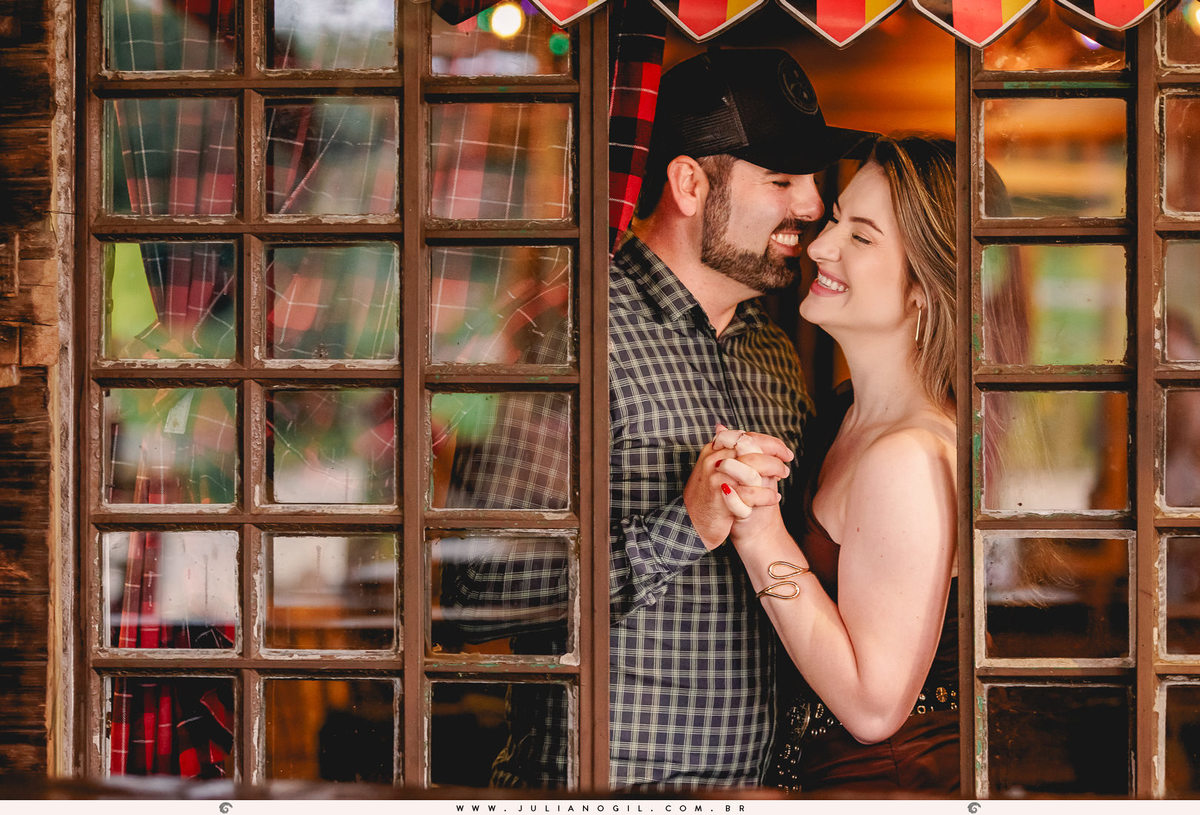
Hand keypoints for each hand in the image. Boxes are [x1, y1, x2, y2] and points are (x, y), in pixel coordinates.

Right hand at [685, 426, 791, 548]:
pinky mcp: (721, 497)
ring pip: (754, 467)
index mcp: (712, 450)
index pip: (746, 437)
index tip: (783, 451)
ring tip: (782, 477)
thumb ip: (722, 450)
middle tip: (786, 463)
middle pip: (751, 447)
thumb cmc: (706, 498)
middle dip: (774, 454)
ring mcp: (716, 477)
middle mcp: (713, 460)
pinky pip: (752, 493)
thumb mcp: (710, 469)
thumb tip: (727, 428)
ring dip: (774, 470)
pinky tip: (774, 498)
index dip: (768, 442)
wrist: (690, 526)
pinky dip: (767, 496)